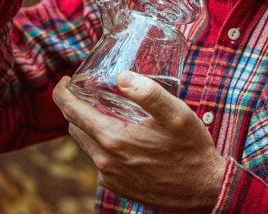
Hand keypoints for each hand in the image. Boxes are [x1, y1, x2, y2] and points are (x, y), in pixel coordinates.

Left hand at [52, 72, 224, 212]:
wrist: (205, 190)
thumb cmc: (191, 150)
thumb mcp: (176, 114)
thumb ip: (149, 93)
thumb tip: (122, 76)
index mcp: (112, 139)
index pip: (71, 111)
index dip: (62, 92)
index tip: (65, 81)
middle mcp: (104, 161)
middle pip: (75, 127)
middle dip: (76, 108)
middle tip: (89, 92)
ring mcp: (110, 177)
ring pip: (87, 144)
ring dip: (91, 126)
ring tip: (106, 111)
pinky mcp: (118, 186)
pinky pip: (100, 160)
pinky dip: (103, 144)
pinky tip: (124, 136)